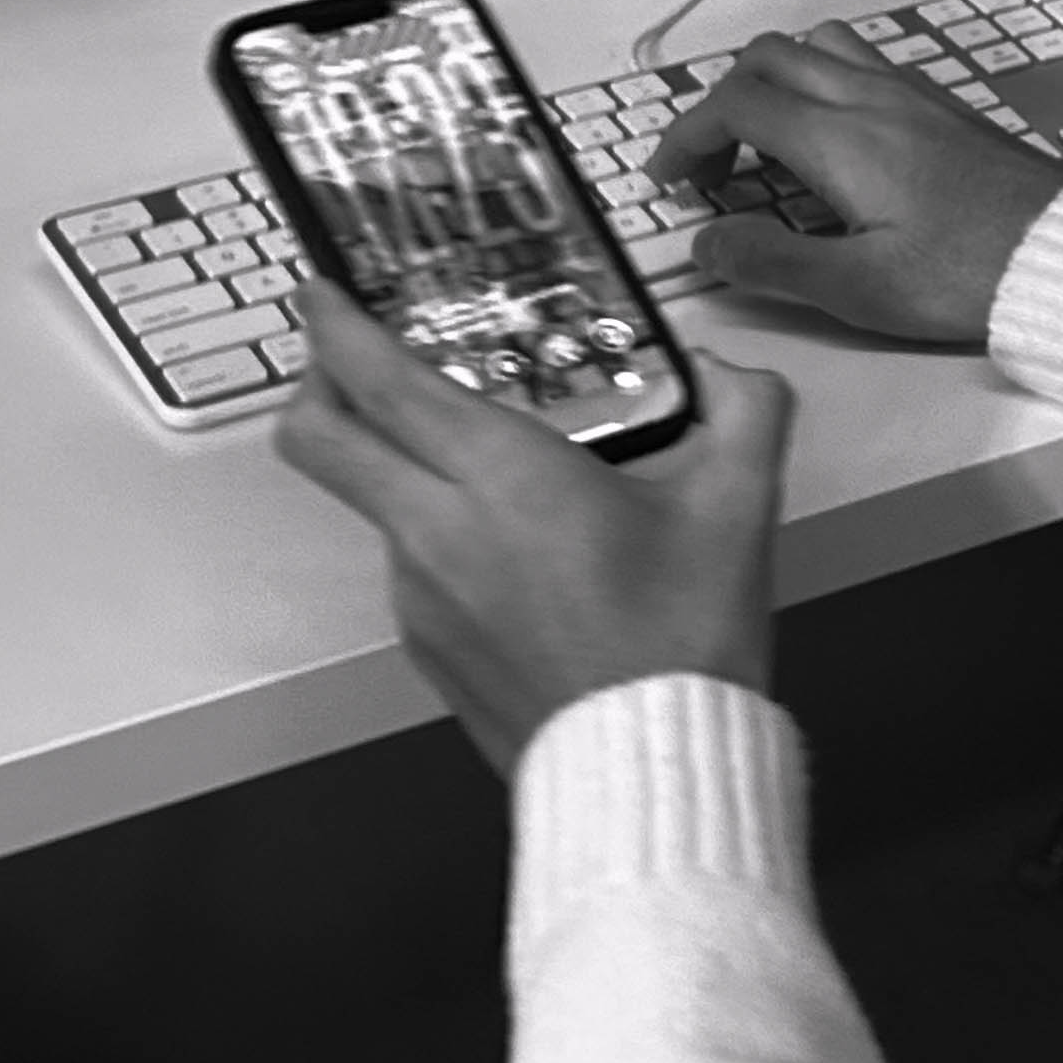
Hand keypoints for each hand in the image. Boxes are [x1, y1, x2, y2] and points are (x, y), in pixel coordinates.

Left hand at [275, 278, 792, 777]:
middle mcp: (435, 528)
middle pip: (318, 439)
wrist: (649, 773)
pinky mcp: (425, 647)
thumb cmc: (686, 638)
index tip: (321, 289)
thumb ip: (746, 409)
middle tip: (347, 353)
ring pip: (370, 502)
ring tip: (480, 462)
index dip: (334, 324)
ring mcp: (418, 594)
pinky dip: (435, 532)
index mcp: (503, 476)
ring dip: (395, 464)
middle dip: (316, 380)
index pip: (379, 381)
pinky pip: (408, 564)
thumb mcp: (742, 507)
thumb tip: (723, 372)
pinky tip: (512, 550)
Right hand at [647, 25, 1062, 344]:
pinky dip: (825, 84)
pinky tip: (835, 145)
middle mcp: (873, 98)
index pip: (736, 104)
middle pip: (769, 56)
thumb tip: (709, 242)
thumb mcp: (859, 289)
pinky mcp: (942, 106)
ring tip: (769, 147)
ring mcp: (912, 94)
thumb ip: (772, 261)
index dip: (686, 137)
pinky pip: (864, 62)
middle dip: (722, 102)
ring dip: (776, 80)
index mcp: (843, 138)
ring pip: (820, 45)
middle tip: (714, 169)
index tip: (668, 178)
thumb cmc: (973, 275)